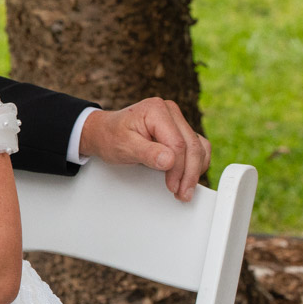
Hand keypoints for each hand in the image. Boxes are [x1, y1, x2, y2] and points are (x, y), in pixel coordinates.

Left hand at [79, 98, 210, 201]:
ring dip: (195, 170)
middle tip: (183, 193)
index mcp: (156, 110)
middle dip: (189, 174)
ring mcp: (176, 120)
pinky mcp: (179, 130)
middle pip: (192, 146)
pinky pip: (197, 147)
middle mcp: (170, 112)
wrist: (103, 132)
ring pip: (199, 147)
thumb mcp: (123, 146)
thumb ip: (147, 153)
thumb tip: (169, 161)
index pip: (177, 143)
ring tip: (185, 189)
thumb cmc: (110, 136)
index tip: (172, 186)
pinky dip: (195, 163)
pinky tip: (187, 176)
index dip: (178, 169)